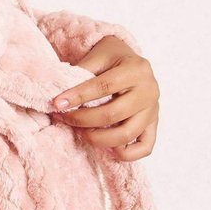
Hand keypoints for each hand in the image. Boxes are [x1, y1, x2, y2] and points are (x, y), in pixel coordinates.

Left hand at [49, 35, 159, 160]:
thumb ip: (81, 73)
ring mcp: (153, 110)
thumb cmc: (112, 58)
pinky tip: (105, 147)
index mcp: (136, 69)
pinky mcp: (153, 125)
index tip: (57, 103)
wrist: (131, 61)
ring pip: (127, 134)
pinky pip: (144, 147)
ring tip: (80, 132)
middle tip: (65, 118)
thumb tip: (60, 98)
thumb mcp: (97, 55)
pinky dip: (125, 153)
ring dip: (98, 138)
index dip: (78, 96)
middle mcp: (149, 91)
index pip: (104, 86)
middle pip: (114, 113)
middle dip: (83, 119)